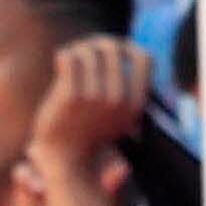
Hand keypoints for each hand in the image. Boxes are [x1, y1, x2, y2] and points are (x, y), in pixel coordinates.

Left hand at [32, 37, 156, 168]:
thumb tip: (132, 50)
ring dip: (77, 50)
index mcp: (135, 104)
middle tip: (83, 53)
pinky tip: (61, 63)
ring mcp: (95, 97)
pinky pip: (68, 57)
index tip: (110, 53)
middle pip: (112, 48)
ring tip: (70, 60)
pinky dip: (64, 55)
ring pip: (88, 51)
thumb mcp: (120, 116)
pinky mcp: (71, 96)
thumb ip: (129, 88)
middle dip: (96, 45)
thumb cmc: (90, 134)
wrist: (66, 161)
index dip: (127, 48)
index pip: (144, 58)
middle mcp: (118, 99)